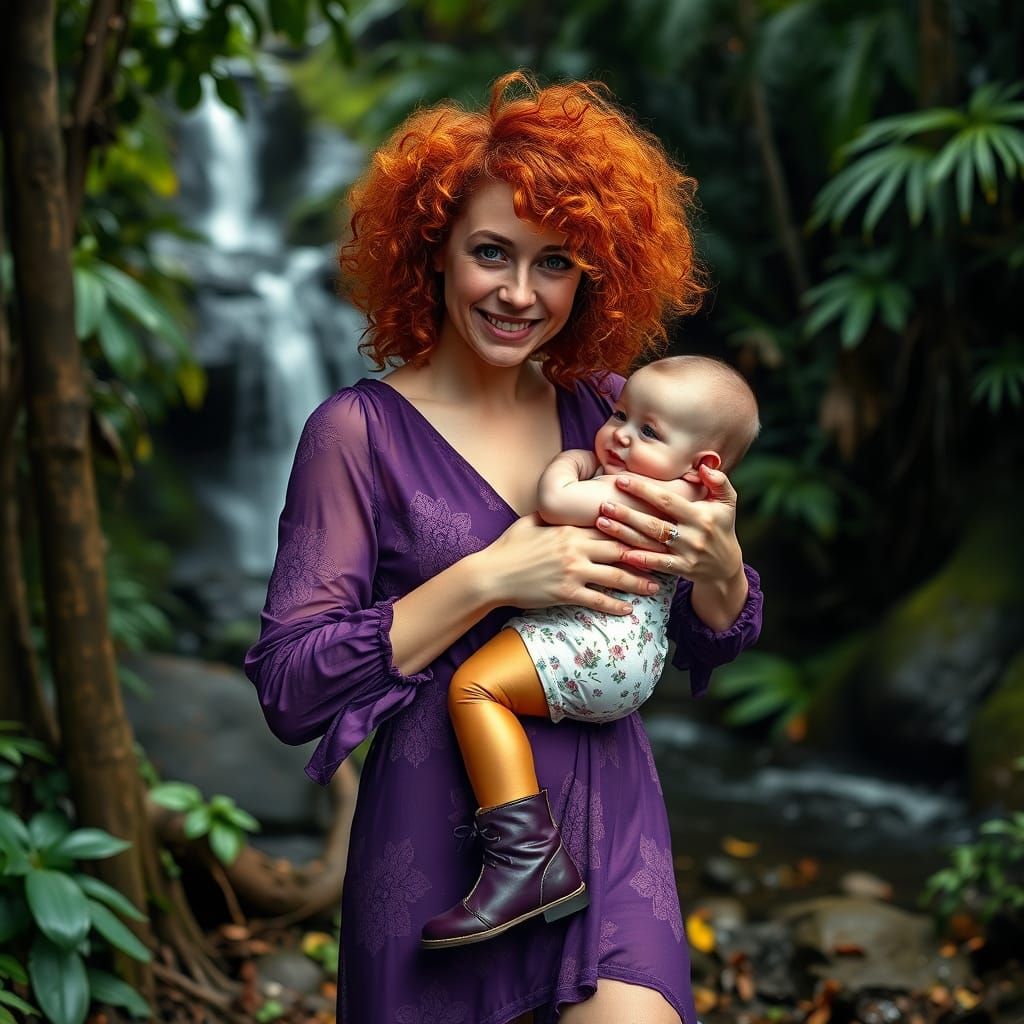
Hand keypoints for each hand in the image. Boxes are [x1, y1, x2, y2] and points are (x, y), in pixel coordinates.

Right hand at [481, 514, 660, 615]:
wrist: (491, 574)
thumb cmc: (509, 547)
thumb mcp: (531, 522)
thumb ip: (552, 516)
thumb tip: (561, 506)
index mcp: (570, 529)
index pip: (611, 527)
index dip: (635, 529)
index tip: (653, 531)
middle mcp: (576, 548)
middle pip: (621, 550)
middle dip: (647, 555)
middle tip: (667, 558)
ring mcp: (573, 571)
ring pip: (616, 577)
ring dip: (639, 583)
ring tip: (656, 587)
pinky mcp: (566, 593)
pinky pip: (598, 600)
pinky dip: (616, 606)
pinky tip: (629, 610)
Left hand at [595, 464, 743, 585]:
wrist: (726, 567)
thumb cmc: (722, 527)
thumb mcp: (727, 503)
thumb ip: (719, 481)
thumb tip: (704, 465)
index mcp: (700, 515)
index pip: (667, 501)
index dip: (643, 490)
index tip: (621, 480)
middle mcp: (692, 535)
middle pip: (654, 523)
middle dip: (627, 513)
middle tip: (603, 503)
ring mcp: (686, 554)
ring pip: (650, 542)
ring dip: (624, 533)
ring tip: (602, 522)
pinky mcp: (681, 570)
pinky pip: (658, 564)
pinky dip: (640, 559)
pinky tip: (620, 552)